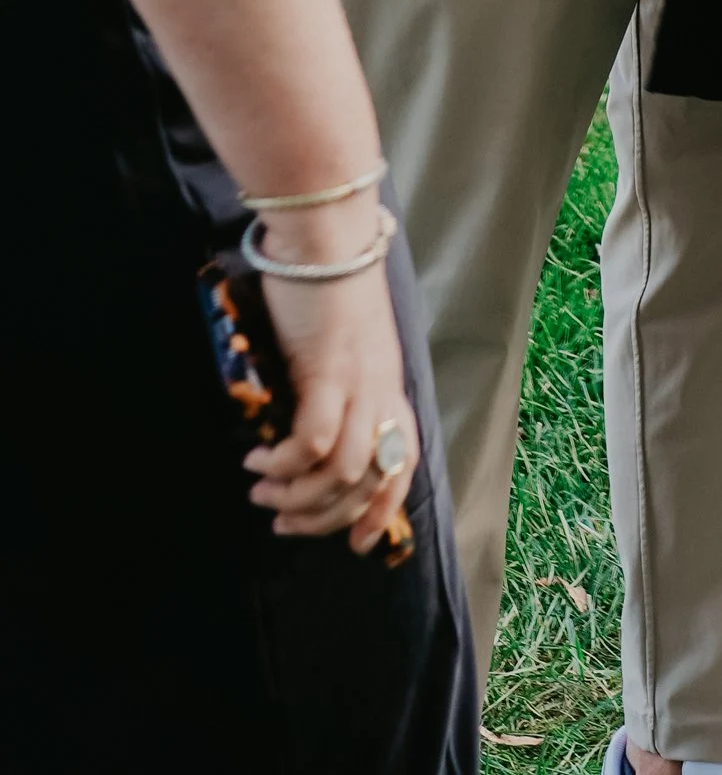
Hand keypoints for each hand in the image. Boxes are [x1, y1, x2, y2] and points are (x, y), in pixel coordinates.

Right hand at [251, 255, 418, 550]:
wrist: (326, 234)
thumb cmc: (325, 285)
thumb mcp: (340, 347)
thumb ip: (333, 388)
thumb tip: (304, 436)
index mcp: (389, 386)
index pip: (404, 464)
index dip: (385, 511)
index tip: (358, 546)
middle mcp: (382, 390)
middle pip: (371, 481)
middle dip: (326, 517)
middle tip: (281, 518)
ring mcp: (360, 382)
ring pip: (344, 472)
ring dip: (299, 497)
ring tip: (262, 492)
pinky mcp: (330, 370)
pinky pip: (314, 441)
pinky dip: (285, 464)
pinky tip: (257, 460)